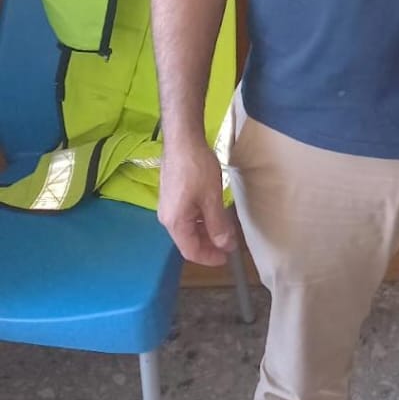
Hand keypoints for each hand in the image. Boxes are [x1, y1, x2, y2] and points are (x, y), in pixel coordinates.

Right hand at [158, 138, 236, 265]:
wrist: (182, 140)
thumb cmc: (196, 169)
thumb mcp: (212, 198)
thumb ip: (218, 224)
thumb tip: (224, 246)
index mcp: (175, 223)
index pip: (191, 251)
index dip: (209, 258)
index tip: (226, 259)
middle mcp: (167, 218)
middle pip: (188, 241)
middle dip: (209, 245)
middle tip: (230, 244)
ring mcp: (167, 206)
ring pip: (188, 228)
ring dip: (206, 232)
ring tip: (225, 229)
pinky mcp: (171, 196)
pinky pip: (186, 216)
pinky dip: (201, 220)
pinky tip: (213, 214)